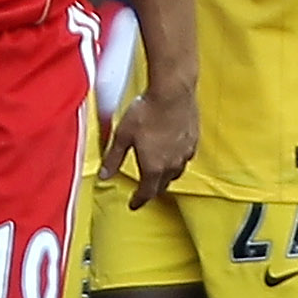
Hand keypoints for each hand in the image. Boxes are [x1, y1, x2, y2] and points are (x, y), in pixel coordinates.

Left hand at [99, 87, 196, 210]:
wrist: (173, 92)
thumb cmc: (146, 112)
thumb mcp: (122, 136)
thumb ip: (113, 158)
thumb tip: (103, 176)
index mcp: (154, 167)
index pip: (147, 192)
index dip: (139, 200)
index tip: (134, 205)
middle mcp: (172, 164)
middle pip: (163, 185)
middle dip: (152, 189)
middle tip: (145, 191)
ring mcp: (186, 152)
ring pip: (176, 173)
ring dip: (166, 177)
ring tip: (158, 174)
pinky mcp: (194, 140)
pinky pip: (185, 158)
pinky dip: (177, 161)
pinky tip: (173, 153)